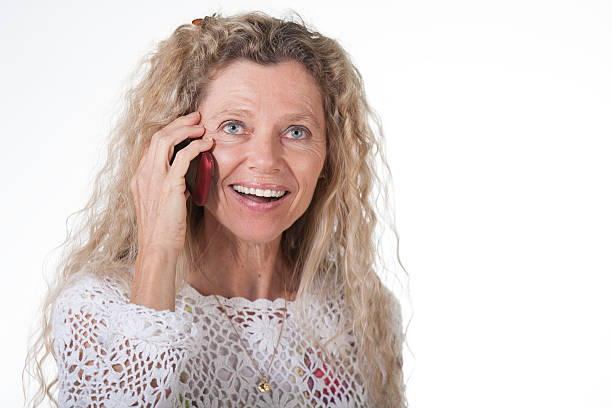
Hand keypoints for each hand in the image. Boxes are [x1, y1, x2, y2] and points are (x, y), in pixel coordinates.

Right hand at [129, 111, 212, 309]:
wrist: (158, 249)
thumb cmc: (163, 232)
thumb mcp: (163, 205)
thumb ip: (170, 189)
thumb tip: (186, 181)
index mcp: (139, 179)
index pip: (151, 146)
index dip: (169, 132)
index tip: (185, 126)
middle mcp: (143, 175)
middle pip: (157, 137)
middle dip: (177, 123)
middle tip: (195, 117)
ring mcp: (154, 179)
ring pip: (166, 141)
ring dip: (185, 129)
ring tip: (202, 127)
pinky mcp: (168, 186)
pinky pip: (182, 157)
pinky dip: (195, 146)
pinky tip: (206, 144)